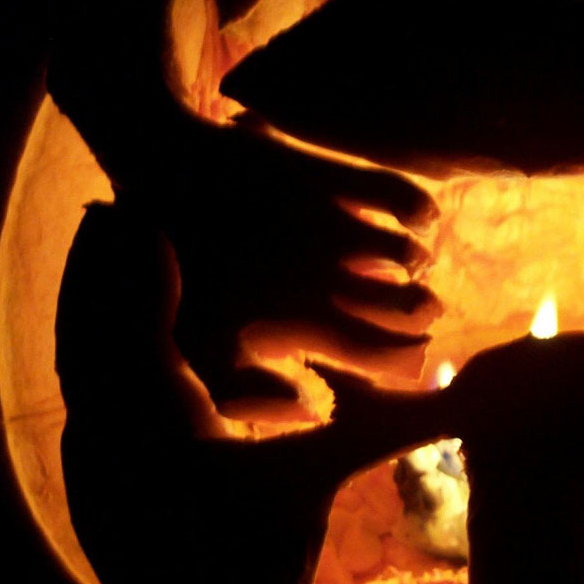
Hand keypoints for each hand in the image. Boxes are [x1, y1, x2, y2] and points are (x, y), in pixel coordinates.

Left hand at [143, 116, 439, 418]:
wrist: (163, 172)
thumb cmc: (184, 272)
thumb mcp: (202, 346)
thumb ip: (251, 393)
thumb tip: (309, 411)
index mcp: (302, 320)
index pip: (385, 354)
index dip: (406, 359)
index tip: (409, 358)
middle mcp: (331, 275)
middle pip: (412, 308)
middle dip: (420, 317)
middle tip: (417, 314)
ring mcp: (335, 224)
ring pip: (412, 256)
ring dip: (417, 268)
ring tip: (410, 271)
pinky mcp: (335, 179)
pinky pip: (404, 197)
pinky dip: (419, 212)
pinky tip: (416, 220)